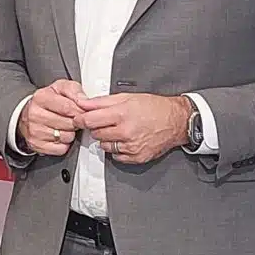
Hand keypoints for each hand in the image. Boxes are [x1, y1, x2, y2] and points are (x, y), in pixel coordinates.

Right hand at [18, 79, 87, 156]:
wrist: (27, 114)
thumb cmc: (47, 101)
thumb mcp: (60, 88)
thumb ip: (74, 90)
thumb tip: (85, 101)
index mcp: (41, 98)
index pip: (68, 107)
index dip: (80, 111)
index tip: (83, 111)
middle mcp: (34, 114)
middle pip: (69, 124)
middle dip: (75, 122)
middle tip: (72, 118)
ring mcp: (34, 131)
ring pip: (66, 137)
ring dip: (70, 133)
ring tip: (64, 126)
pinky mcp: (36, 145)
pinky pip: (61, 149)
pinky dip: (64, 144)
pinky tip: (59, 135)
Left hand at [77, 93, 192, 165]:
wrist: (176, 121)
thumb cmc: (154, 107)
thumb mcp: (127, 97)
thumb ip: (101, 101)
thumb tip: (83, 103)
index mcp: (122, 114)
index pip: (89, 120)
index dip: (81, 119)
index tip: (79, 118)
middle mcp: (126, 132)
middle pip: (95, 134)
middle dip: (96, 128)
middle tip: (105, 122)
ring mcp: (131, 146)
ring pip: (104, 146)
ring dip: (106, 139)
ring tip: (118, 130)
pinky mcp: (136, 157)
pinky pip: (116, 156)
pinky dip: (117, 149)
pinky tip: (125, 140)